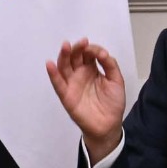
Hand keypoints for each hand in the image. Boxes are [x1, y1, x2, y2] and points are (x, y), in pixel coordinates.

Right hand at [45, 38, 126, 162]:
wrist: (109, 124)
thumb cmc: (112, 103)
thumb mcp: (116, 80)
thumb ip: (110, 65)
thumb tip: (101, 52)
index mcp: (92, 69)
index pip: (87, 53)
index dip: (92, 49)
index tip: (99, 53)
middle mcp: (80, 74)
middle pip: (74, 57)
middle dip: (77, 48)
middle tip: (82, 43)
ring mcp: (72, 84)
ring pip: (64, 66)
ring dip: (63, 55)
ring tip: (66, 46)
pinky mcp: (66, 95)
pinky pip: (58, 84)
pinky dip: (53, 74)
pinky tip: (50, 64)